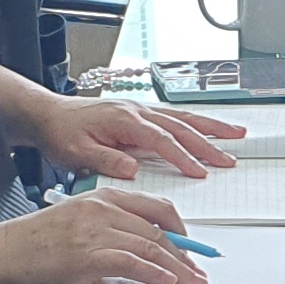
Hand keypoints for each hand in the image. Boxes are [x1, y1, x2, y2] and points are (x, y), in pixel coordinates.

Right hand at [0, 187, 205, 283]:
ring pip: (151, 247)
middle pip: (159, 230)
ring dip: (178, 268)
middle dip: (186, 254)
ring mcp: (97, 232)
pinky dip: (154, 274)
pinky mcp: (89, 256)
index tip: (193, 249)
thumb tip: (144, 250)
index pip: (156, 208)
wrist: (3, 251)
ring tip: (193, 283)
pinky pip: (132, 263)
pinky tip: (167, 282)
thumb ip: (111, 227)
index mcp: (104, 197)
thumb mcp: (79, 220)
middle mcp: (104, 210)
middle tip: (199, 272)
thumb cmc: (37, 241)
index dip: (181, 230)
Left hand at [34, 93, 242, 181]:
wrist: (48, 115)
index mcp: (125, 120)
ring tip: (236, 134)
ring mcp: (140, 110)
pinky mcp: (140, 114)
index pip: (162, 141)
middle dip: (209, 143)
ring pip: (183, 118)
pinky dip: (196, 123)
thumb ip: (106, 161)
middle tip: (230, 159)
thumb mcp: (77, 153)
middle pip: (181, 127)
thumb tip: (133, 169)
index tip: (201, 172)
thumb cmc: (61, 133)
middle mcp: (137, 111)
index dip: (183, 157)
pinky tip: (208, 128)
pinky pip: (174, 117)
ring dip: (211, 127)